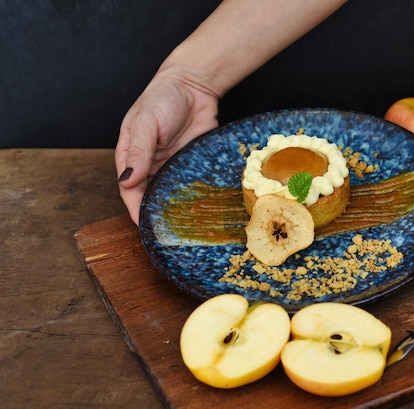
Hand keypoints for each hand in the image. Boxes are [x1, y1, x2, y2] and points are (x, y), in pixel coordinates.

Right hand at [115, 66, 219, 223]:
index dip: (135, 208)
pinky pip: (191, 183)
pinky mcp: (192, 163)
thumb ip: (138, 152)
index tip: (143, 226)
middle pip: (150, 196)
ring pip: (171, 193)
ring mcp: (172, 165)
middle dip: (156, 213)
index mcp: (131, 156)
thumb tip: (127, 182)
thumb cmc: (162, 99)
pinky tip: (200, 208)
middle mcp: (151, 165)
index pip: (129, 189)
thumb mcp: (145, 123)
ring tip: (183, 226)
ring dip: (175, 207)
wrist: (193, 86)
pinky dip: (193, 195)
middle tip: (166, 232)